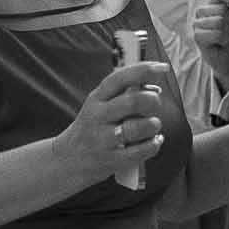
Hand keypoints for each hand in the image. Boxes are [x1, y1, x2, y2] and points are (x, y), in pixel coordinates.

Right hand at [52, 59, 171, 185]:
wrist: (67, 160)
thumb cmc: (92, 129)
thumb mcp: (98, 107)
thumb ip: (123, 96)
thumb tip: (155, 90)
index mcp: (96, 99)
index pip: (120, 78)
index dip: (144, 70)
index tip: (162, 68)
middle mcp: (98, 116)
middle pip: (133, 101)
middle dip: (152, 101)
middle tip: (154, 106)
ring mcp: (103, 139)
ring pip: (138, 127)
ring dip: (153, 125)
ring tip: (153, 127)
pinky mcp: (110, 160)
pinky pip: (139, 151)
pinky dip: (153, 145)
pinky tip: (153, 141)